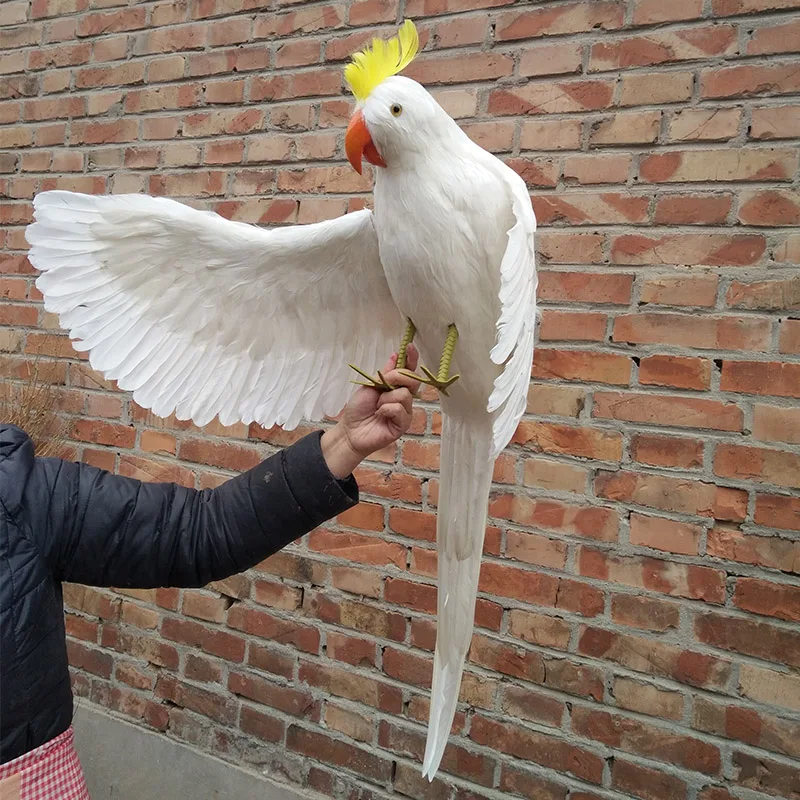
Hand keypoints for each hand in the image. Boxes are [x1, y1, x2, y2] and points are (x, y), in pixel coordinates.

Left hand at [321, 346, 419, 478]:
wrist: (350, 430)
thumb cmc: (358, 409)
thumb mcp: (369, 386)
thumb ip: (385, 374)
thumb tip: (395, 356)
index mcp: (395, 387)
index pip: (408, 371)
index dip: (410, 359)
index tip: (410, 346)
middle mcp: (403, 398)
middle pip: (412, 380)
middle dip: (398, 377)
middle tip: (383, 384)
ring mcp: (405, 412)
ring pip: (405, 395)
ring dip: (387, 398)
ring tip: (377, 407)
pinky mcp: (403, 424)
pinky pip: (400, 409)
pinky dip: (387, 409)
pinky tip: (380, 415)